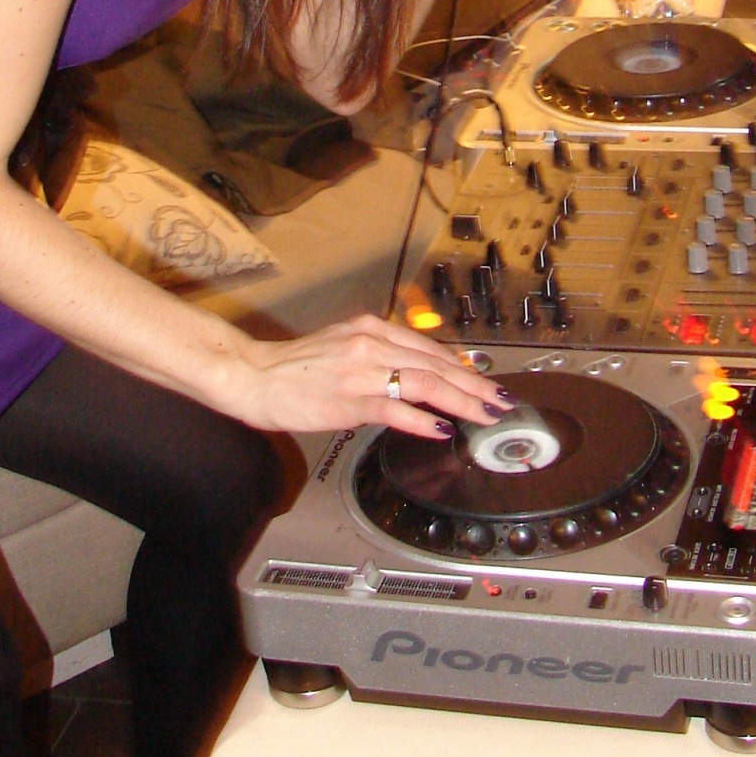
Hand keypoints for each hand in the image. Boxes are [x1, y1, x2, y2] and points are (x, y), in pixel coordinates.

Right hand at [230, 315, 511, 439]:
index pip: (429, 348)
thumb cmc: (296, 368)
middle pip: (436, 364)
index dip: (463, 367)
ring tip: (486, 414)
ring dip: (463, 401)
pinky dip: (423, 419)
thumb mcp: (343, 347)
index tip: (484, 382)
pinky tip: (442, 428)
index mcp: (370, 328)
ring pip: (425, 383)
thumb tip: (416, 376)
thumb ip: (379, 356)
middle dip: (474, 385)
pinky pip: (395, 409)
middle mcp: (371, 343)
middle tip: (501, 401)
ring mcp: (361, 371)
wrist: (254, 376)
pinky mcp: (349, 399)